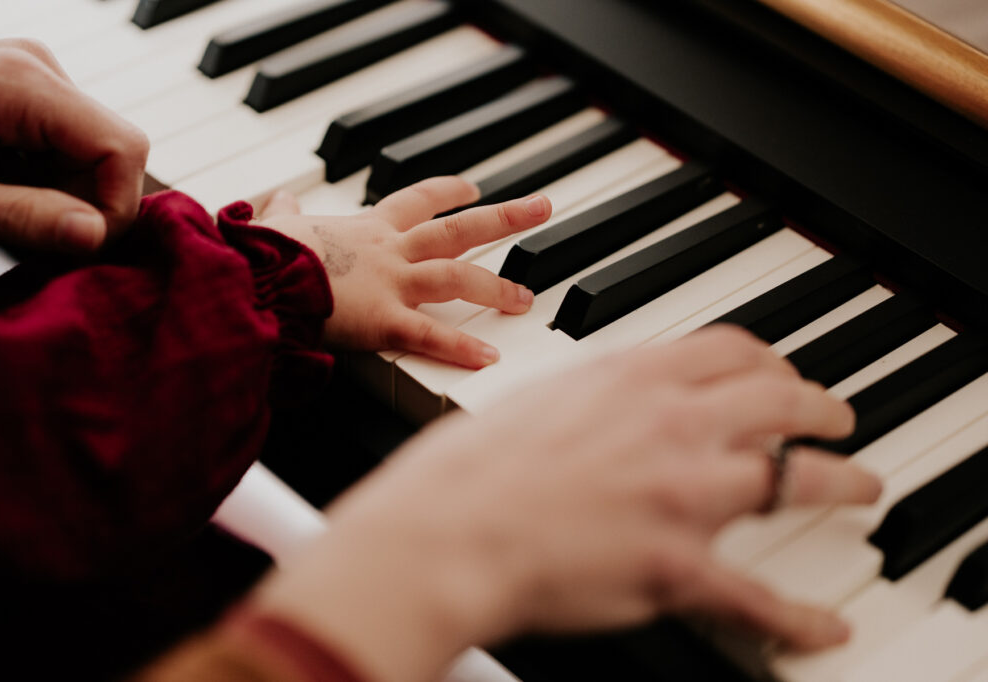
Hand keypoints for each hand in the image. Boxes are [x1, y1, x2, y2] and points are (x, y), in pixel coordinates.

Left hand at [0, 40, 148, 251]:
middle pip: (113, 151)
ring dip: (64, 194)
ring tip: (4, 204)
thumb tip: (95, 237)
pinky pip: (70, 145)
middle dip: (84, 202)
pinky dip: (47, 179)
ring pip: (96, 153)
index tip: (76, 244)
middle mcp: (37, 66)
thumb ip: (25, 218)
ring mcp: (33, 74)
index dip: (114, 206)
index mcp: (22, 81)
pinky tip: (5, 186)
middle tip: (27, 230)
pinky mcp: (26, 90)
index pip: (123, 148)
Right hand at [251, 327, 881, 681]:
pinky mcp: (678, 566)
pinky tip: (824, 627)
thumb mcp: (537, 399)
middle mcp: (673, 424)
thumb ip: (594, 396)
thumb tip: (615, 400)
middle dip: (822, 409)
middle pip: (782, 401)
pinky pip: (760, 598)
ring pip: (797, 480)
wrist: (445, 534)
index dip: (770, 362)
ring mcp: (685, 493)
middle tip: (834, 419)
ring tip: (859, 485)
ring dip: (842, 482)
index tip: (779, 374)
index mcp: (632, 378)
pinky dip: (801, 618)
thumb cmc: (468, 470)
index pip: (732, 350)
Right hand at [254, 177, 547, 367]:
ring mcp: (391, 284)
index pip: (417, 201)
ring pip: (456, 278)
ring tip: (526, 299)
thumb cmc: (263, 255)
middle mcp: (389, 251)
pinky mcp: (382, 321)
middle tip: (542, 207)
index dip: (447, 192)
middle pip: (457, 230)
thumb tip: (279, 197)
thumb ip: (285, 210)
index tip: (472, 187)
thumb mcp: (277, 224)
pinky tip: (490, 358)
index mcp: (368, 229)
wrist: (254, 279)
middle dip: (504, 218)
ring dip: (495, 288)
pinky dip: (460, 348)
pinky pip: (430, 336)